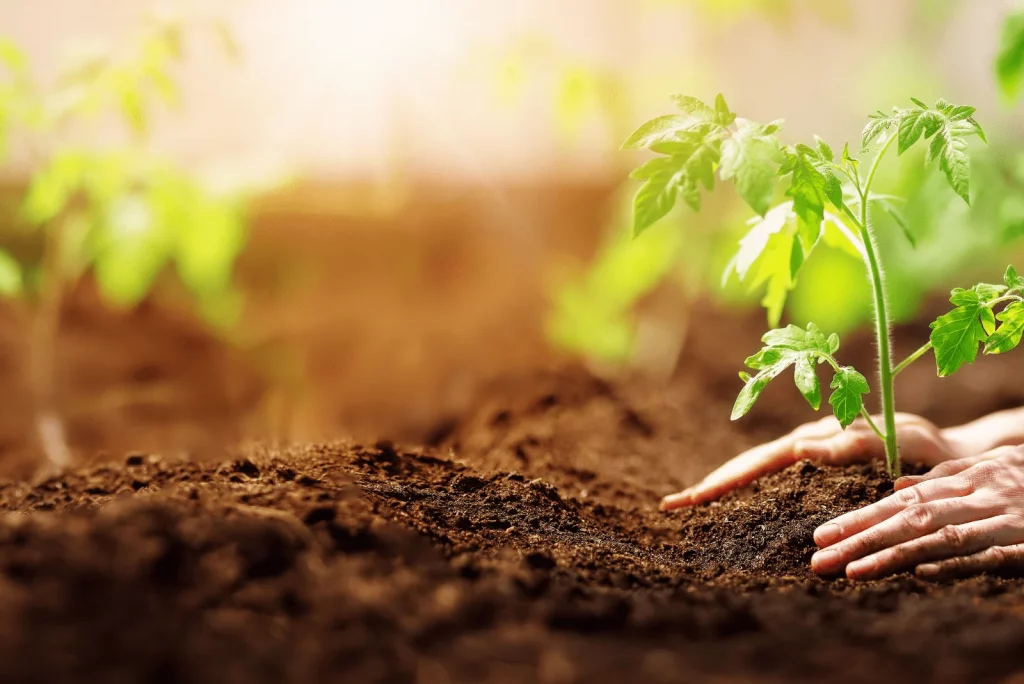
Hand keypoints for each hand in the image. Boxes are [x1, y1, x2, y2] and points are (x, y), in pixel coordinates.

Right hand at [661, 413, 965, 509]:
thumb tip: (801, 449)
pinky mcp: (817, 469)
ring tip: (691, 503)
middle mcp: (806, 446)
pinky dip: (748, 490)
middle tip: (671, 505)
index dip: (721, 481)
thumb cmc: (927, 447)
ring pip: (756, 472)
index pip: (757, 463)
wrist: (946, 449)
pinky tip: (735, 503)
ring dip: (723, 486)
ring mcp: (809, 456)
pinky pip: (773, 480)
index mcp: (815, 441)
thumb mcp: (896, 441)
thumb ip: (852, 443)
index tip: (688, 498)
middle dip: (709, 485)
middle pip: (747, 466)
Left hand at [811, 446, 1023, 579]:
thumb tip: (896, 490)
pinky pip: (990, 555)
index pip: (901, 501)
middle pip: (910, 517)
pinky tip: (921, 574)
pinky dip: (956, 563)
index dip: (859, 517)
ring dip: (893, 554)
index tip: (820, 536)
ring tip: (852, 570)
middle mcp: (981, 495)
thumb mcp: (995, 471)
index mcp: (969, 479)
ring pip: (940, 535)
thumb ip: (947, 478)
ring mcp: (1007, 519)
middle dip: (860, 538)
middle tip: (819, 560)